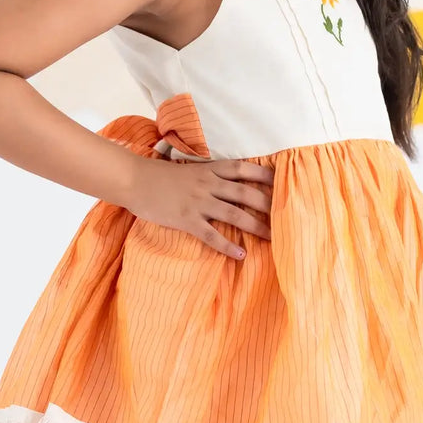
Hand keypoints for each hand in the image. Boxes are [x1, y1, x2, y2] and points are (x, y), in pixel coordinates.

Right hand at [123, 154, 274, 258]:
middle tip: (288, 216)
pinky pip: (211, 235)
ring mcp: (198, 202)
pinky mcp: (186, 219)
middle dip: (269, 205)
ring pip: (234, 214)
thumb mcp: (190, 168)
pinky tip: (241, 254)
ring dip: (256, 226)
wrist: (135, 180)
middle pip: (246, 193)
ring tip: (274, 238)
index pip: (244, 169)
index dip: (266, 176)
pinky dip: (226, 245)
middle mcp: (209, 184)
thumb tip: (230, 183)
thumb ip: (210, 174)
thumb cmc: (161, 175)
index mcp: (210, 169)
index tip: (284, 183)